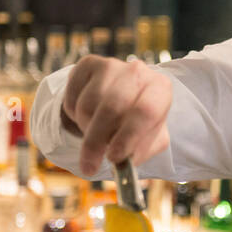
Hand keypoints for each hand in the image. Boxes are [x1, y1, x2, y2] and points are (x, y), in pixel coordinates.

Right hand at [61, 55, 172, 175]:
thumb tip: (122, 163)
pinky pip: (72, 98)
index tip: (113, 158)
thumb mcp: (149, 140)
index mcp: (160, 89)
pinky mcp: (88, 65)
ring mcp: (111, 65)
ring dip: (87, 129)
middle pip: (111, 107)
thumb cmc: (139, 123)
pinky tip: (89, 116)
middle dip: (97, 141)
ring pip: (88, 106)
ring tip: (98, 133)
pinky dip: (74, 116)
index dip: (128, 137)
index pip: (145, 111)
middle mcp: (138, 72)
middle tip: (89, 166)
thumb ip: (140, 152)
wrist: (124, 98)